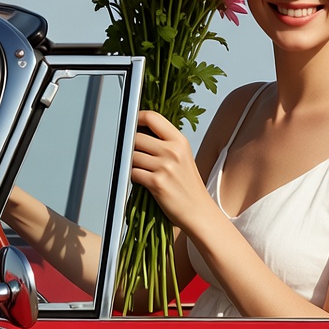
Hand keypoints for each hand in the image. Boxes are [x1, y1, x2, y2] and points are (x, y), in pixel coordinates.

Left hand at [130, 110, 211, 230]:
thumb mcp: (183, 157)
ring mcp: (165, 167)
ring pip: (132, 156)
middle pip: (137, 136)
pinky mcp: (156, 183)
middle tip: (133, 153)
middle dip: (130, 145)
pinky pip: (133, 172)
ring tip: (140, 169)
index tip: (130, 123)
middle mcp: (173, 151)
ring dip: (131, 163)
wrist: (198, 211)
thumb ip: (165, 143)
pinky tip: (141, 180)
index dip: (137, 118)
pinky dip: (133, 176)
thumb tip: (139, 132)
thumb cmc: (188, 186)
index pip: (153, 118)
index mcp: (180, 141)